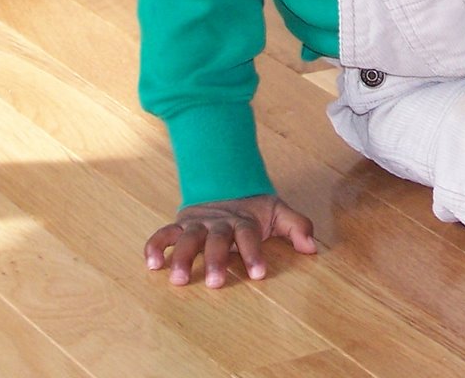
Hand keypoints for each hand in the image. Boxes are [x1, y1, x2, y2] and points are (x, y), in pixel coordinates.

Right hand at [144, 194, 316, 286]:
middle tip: (214, 283)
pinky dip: (155, 246)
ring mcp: (197, 223)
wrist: (226, 182)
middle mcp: (219, 222)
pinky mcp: (179, 225)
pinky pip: (163, 234)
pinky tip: (152, 265)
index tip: (258, 274)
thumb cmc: (254, 209)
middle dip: (215, 260)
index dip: (254, 254)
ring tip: (177, 279)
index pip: (249, 236)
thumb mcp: (278, 212)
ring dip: (181, 257)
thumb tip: (312, 248)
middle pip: (216, 239)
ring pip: (187, 238)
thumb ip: (297, 226)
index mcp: (243, 221)